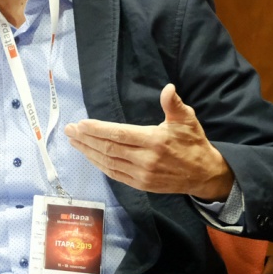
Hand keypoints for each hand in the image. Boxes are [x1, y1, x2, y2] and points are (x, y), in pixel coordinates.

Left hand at [63, 84, 233, 198]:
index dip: (98, 130)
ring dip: (88, 152)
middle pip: (109, 149)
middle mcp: (146, 160)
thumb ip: (174, 104)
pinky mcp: (141, 184)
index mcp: (155, 141)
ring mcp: (142, 175)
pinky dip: (100, 165)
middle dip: (86, 139)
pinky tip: (89, 156)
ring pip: (108, 163)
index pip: (119, 134)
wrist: (203, 174)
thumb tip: (168, 88)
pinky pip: (115, 174)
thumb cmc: (193, 142)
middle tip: (69, 130)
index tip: (81, 124)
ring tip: (74, 142)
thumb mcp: (187, 119)